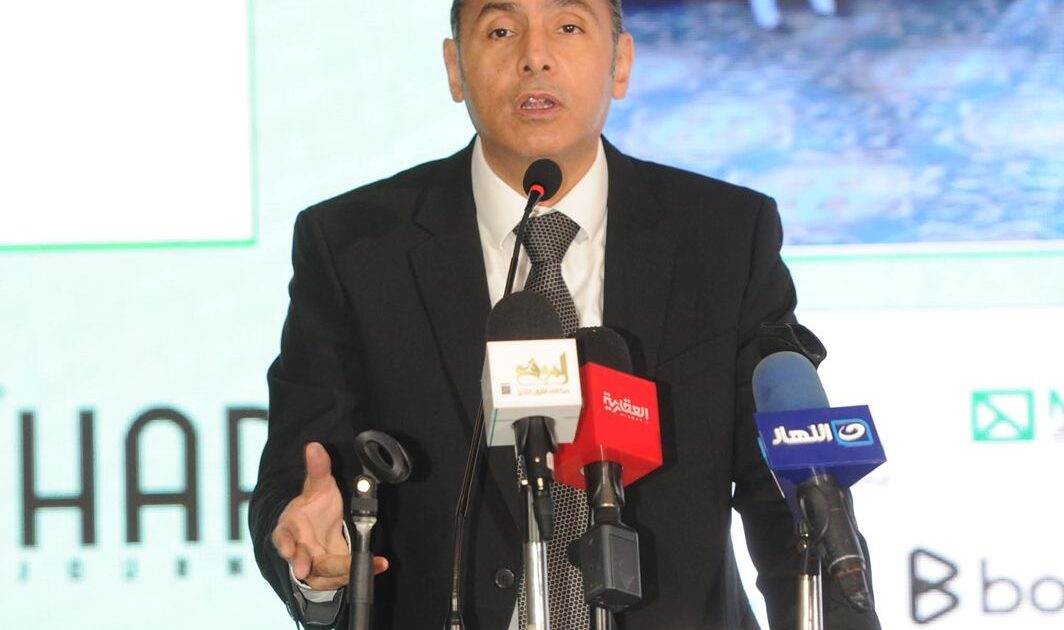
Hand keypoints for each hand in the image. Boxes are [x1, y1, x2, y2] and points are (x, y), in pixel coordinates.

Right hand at [271, 442, 389, 589]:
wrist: (318, 529)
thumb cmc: (313, 509)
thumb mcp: (318, 487)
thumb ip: (317, 469)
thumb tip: (314, 446)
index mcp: (290, 530)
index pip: (283, 538)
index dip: (284, 544)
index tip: (288, 549)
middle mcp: (300, 551)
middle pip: (303, 561)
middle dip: (306, 565)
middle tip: (306, 569)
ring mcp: (315, 566)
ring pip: (326, 574)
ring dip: (343, 571)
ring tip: (367, 564)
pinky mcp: (332, 575)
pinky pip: (346, 576)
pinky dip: (364, 570)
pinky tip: (379, 564)